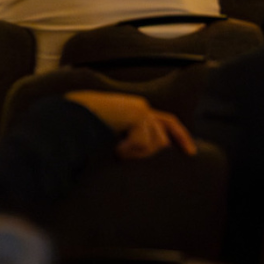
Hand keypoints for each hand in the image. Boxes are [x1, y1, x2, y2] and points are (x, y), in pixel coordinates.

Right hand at [64, 92, 196, 159]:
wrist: (71, 115)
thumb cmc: (86, 129)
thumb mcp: (114, 137)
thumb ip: (130, 141)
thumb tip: (148, 155)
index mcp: (138, 112)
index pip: (168, 123)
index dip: (181, 137)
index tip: (191, 153)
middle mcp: (143, 108)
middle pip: (162, 139)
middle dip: (148, 153)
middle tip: (126, 156)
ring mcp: (141, 110)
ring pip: (154, 143)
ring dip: (135, 153)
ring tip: (116, 151)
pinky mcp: (137, 114)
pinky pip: (142, 142)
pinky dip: (128, 151)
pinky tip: (115, 148)